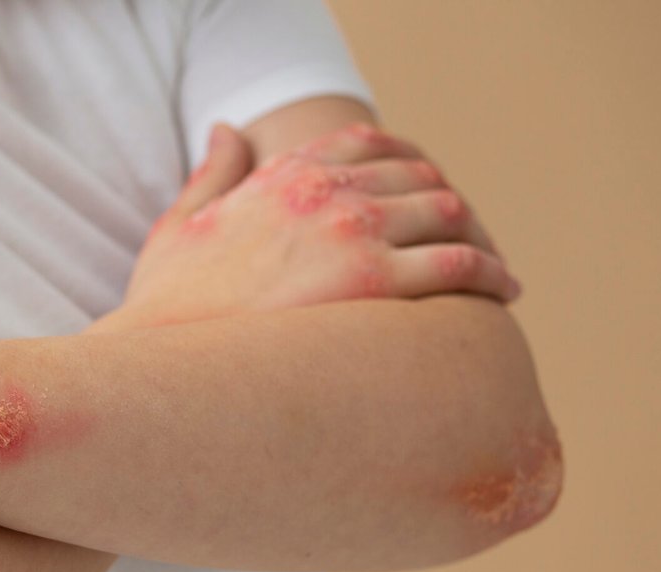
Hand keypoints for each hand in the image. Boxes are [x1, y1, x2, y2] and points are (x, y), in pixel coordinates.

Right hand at [100, 121, 519, 329]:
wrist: (159, 354)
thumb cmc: (164, 306)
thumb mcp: (179, 224)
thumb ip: (212, 172)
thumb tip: (228, 128)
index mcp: (283, 176)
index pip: (366, 144)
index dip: (407, 165)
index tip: (426, 195)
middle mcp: (324, 192)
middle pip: (419, 178)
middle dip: (450, 208)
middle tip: (470, 243)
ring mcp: (351, 232)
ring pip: (448, 215)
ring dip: (480, 238)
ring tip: (495, 272)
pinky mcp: (372, 282)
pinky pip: (457, 265)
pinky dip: (489, 273)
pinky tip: (501, 293)